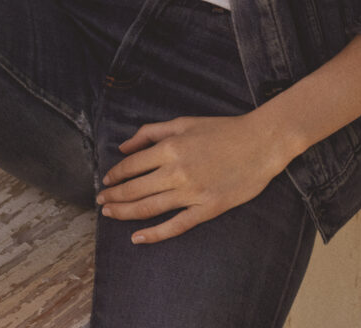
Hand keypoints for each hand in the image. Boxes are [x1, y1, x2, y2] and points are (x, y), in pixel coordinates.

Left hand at [96, 113, 291, 244]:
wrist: (260, 143)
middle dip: (114, 197)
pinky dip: (154, 234)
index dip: (115, 175)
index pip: (132, 166)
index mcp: (170, 147)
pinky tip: (137, 238)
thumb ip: (151, 132)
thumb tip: (124, 147)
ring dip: (125, 213)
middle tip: (100, 203)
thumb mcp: (183, 121)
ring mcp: (192, 193)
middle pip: (135, 190)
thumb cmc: (222, 129)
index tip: (105, 182)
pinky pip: (175, 226)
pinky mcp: (207, 209)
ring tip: (110, 215)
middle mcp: (177, 171)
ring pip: (149, 208)